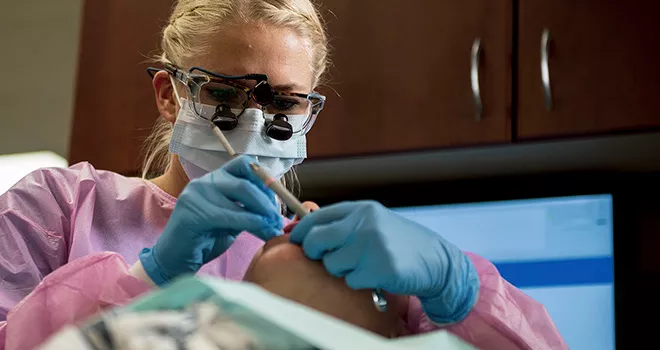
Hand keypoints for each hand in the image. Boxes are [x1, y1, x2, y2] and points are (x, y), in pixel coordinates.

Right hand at [140, 155, 283, 285]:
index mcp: (215, 180)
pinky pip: (229, 214)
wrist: (175, 261)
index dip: (264, 179)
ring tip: (273, 229)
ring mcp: (196, 194)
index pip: (244, 164)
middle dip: (267, 201)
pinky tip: (261, 231)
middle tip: (278, 219)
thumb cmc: (205, 241)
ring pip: (240, 195)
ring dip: (262, 213)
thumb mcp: (232, 221)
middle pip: (245, 181)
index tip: (276, 200)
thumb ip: (249, 210)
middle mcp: (205, 182)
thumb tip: (275, 211)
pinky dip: (250, 222)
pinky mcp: (192, 212)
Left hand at [289, 200, 478, 323]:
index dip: (301, 231)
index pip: (317, 217)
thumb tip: (301, 230)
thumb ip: (343, 224)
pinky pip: (351, 280)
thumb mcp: (372, 222)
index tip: (295, 240)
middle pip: (316, 240)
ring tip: (363, 265)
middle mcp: (365, 223)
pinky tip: (376, 275)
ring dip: (343, 270)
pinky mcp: (380, 267)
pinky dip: (360, 282)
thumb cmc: (398, 242)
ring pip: (332, 264)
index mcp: (361, 210)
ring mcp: (373, 245)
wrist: (435, 259)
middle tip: (327, 258)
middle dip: (315, 253)